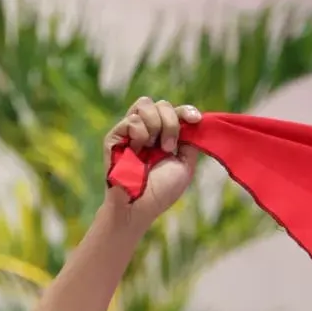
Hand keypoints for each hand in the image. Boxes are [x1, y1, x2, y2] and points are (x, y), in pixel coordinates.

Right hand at [103, 97, 201, 229]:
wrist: (141, 207)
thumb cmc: (161, 191)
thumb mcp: (185, 165)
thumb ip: (190, 141)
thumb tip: (193, 122)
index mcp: (163, 137)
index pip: (174, 112)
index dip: (185, 111)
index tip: (196, 119)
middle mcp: (147, 131)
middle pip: (162, 104)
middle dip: (171, 123)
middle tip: (169, 148)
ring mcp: (130, 132)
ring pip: (145, 104)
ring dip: (155, 125)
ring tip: (152, 148)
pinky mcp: (115, 136)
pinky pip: (132, 120)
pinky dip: (140, 133)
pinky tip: (137, 150)